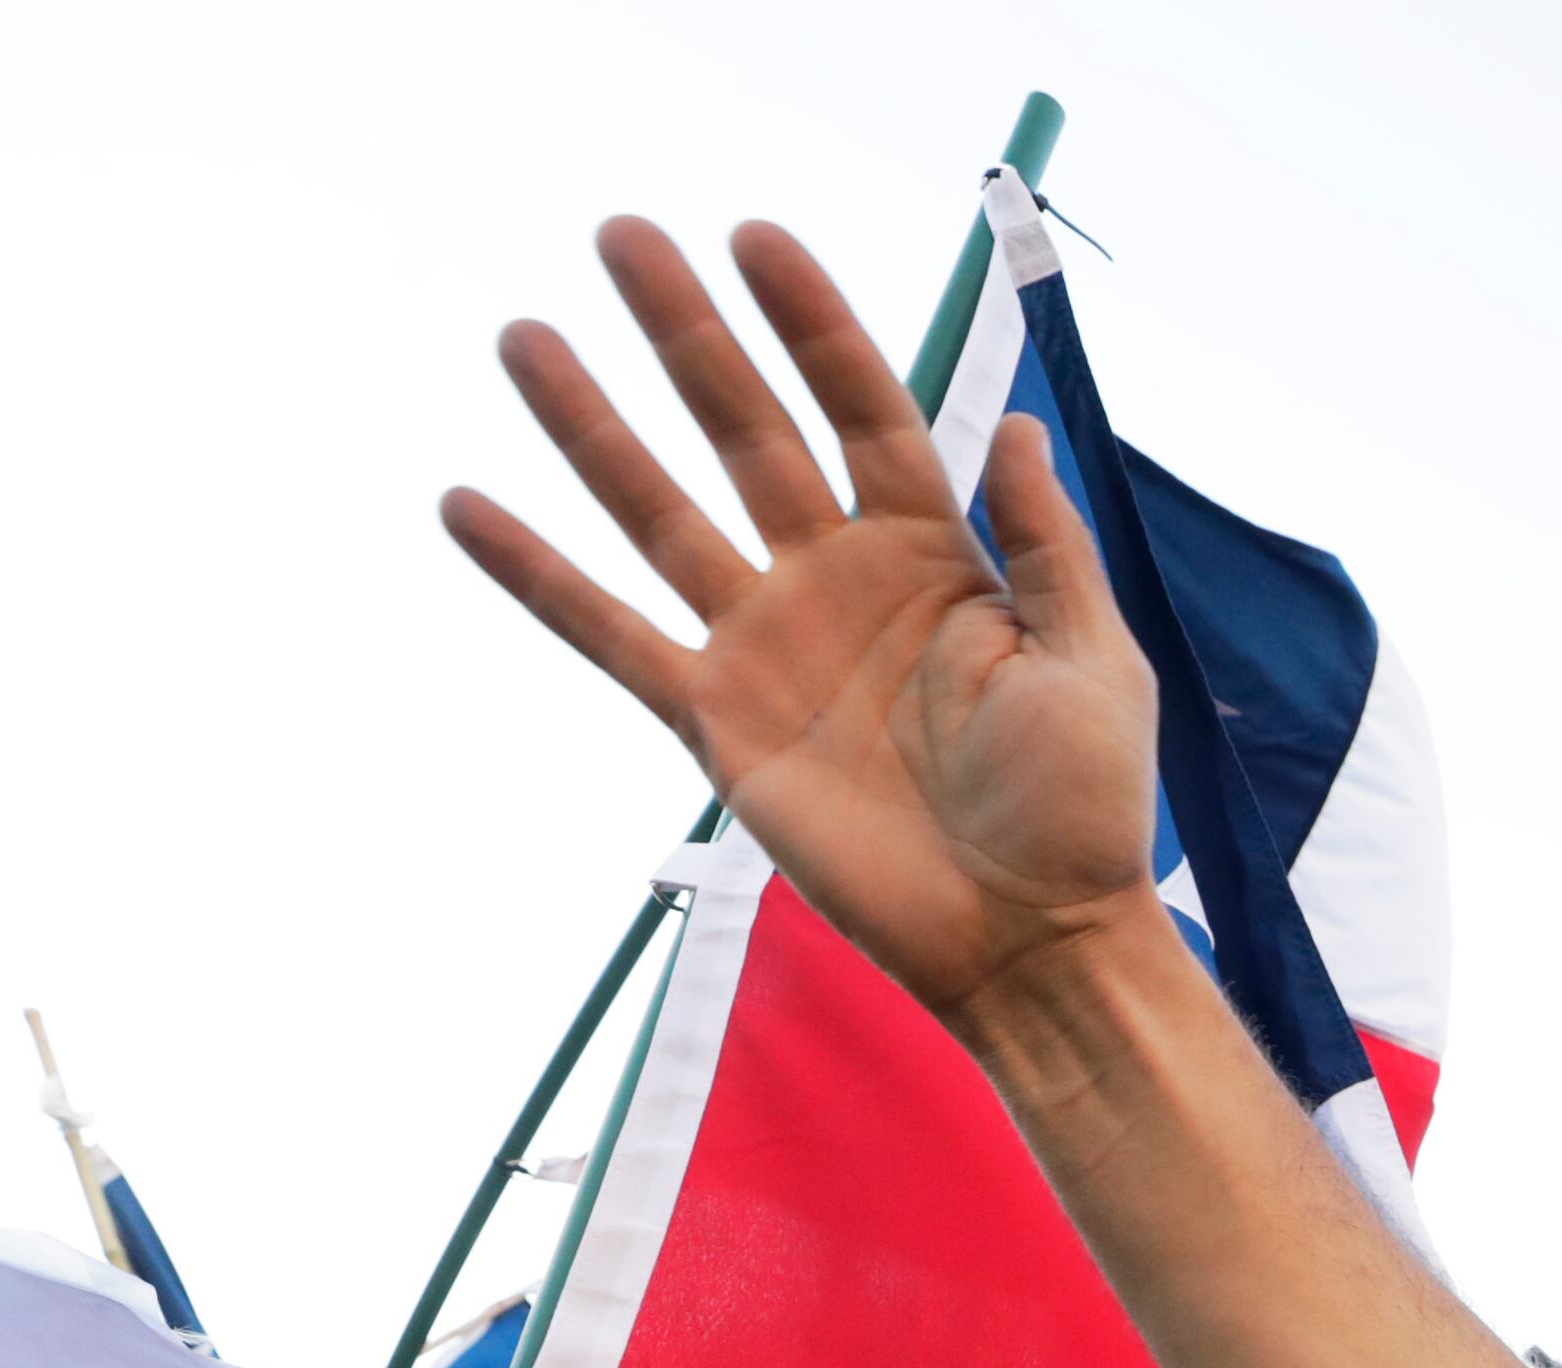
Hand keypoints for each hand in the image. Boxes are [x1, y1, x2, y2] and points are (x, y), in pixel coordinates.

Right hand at [445, 220, 1161, 1024]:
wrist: (1031, 939)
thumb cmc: (1083, 808)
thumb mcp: (1094, 660)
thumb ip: (1044, 546)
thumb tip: (1013, 423)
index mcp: (934, 552)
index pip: (861, 407)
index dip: (813, 324)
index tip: (754, 237)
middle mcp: (837, 578)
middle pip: (747, 431)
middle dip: (688, 336)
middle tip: (621, 234)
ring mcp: (769, 645)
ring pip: (661, 512)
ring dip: (592, 427)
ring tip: (527, 336)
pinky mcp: (718, 723)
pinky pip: (611, 636)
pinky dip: (537, 576)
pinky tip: (467, 505)